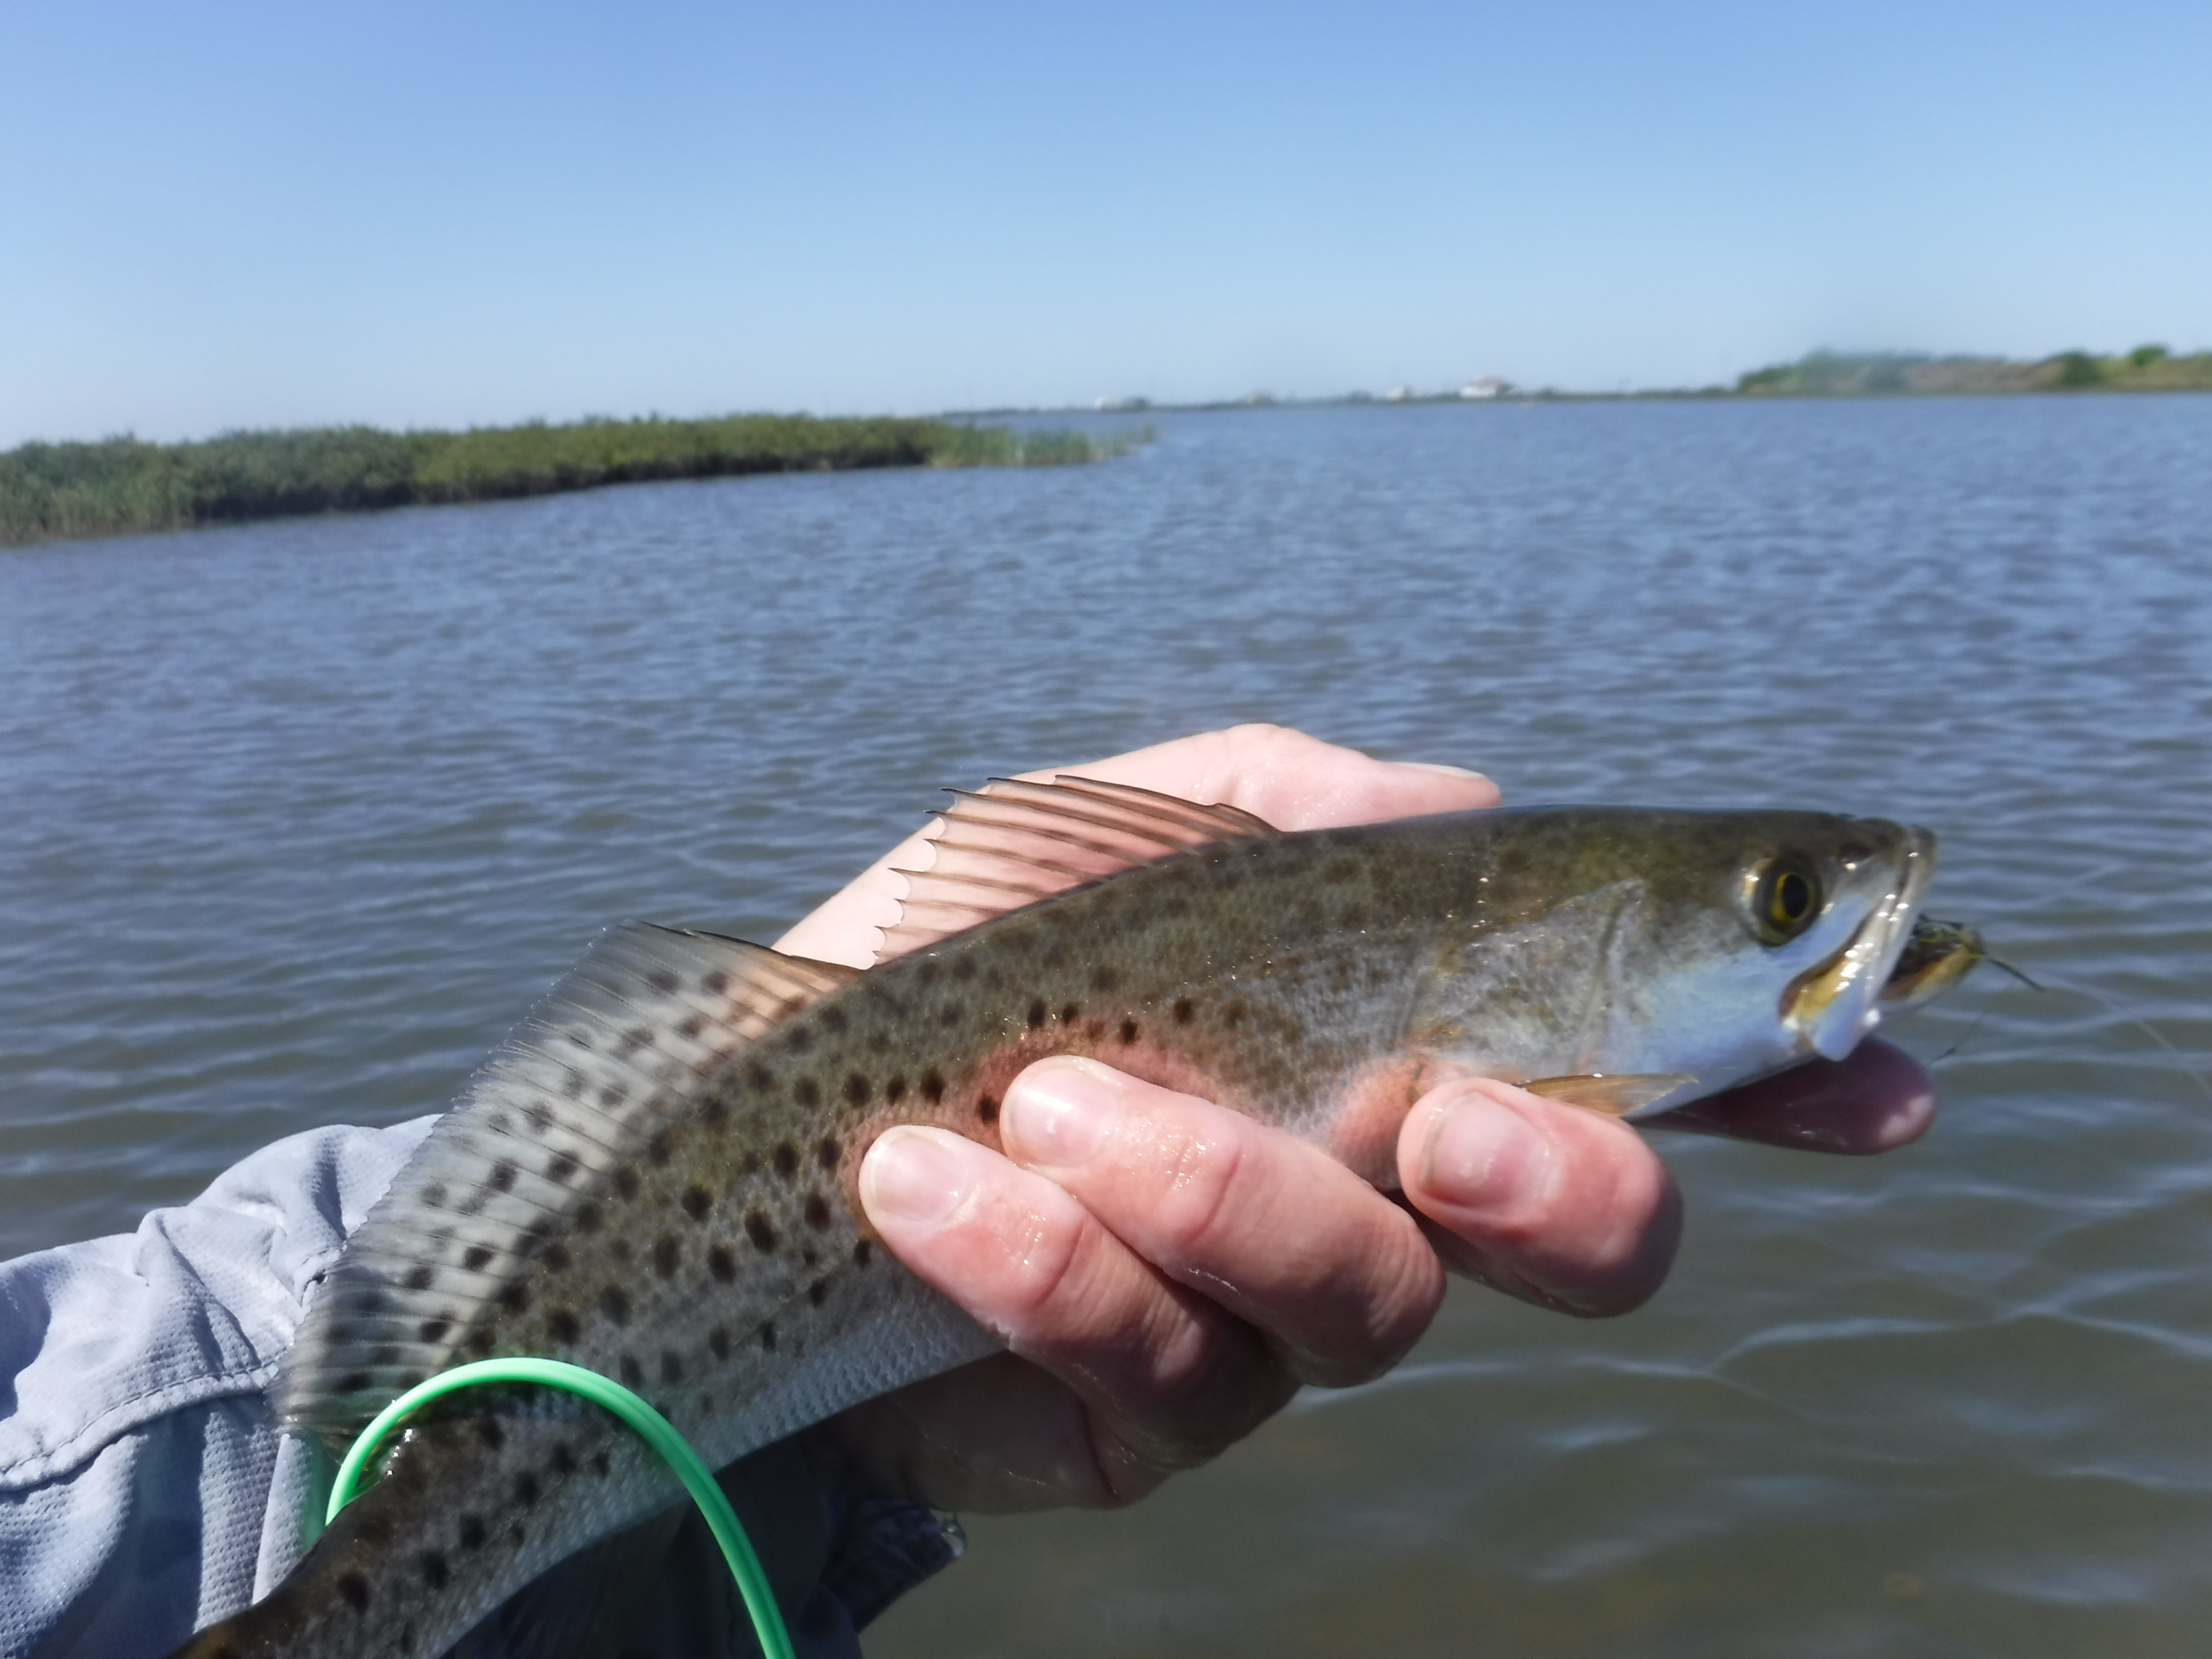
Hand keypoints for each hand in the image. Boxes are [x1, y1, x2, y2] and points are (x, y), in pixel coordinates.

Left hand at [787, 725, 1935, 1511]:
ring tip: (1052, 1098)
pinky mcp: (1150, 1414)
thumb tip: (1461, 797)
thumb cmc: (945, 950)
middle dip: (1563, 1178)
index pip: (1635, 1065)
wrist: (745, 1114)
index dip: (1781, 1078)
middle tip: (1448, 1114)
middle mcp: (1379, 1187)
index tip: (1886, 1070)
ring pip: (1368, 1299)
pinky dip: (1043, 1256)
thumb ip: (1280, 799)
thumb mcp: (1093, 825)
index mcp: (1400, 1039)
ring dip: (1218, 1185)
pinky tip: (923, 1178)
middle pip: (1581, 1230)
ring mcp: (1276, 1315)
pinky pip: (1160, 1357)